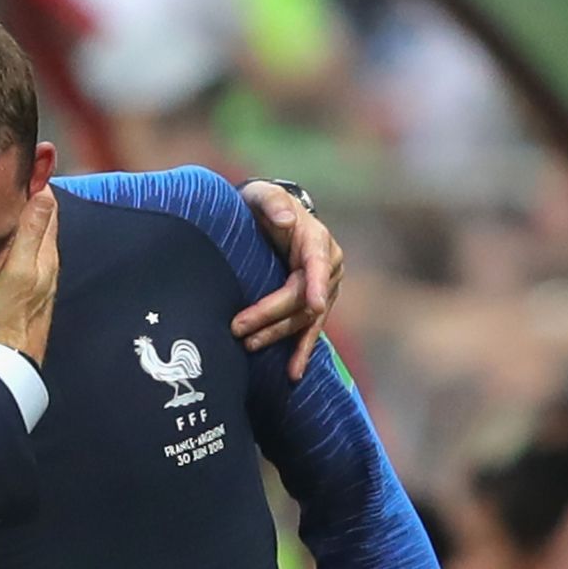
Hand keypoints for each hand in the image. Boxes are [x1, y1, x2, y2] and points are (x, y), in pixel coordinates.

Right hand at [0, 188, 59, 364]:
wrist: (9, 359)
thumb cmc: (9, 314)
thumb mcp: (19, 269)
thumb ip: (32, 232)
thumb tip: (45, 192)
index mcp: (48, 254)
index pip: (48, 207)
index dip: (37, 185)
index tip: (23, 166)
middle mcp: (48, 264)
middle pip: (42, 222)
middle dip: (31, 199)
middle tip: (9, 179)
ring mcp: (39, 279)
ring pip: (34, 239)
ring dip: (23, 220)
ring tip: (4, 203)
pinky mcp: (28, 291)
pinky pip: (25, 255)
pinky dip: (18, 240)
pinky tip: (4, 242)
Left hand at [231, 182, 343, 381]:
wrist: (271, 217)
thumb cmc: (264, 204)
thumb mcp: (264, 195)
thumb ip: (273, 203)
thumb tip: (287, 219)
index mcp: (318, 241)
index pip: (318, 265)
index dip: (317, 285)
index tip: (316, 304)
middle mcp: (329, 267)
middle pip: (303, 299)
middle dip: (272, 316)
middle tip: (239, 329)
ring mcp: (325, 289)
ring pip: (304, 319)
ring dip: (278, 335)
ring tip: (249, 345)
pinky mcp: (314, 306)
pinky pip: (309, 330)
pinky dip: (302, 351)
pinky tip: (293, 372)